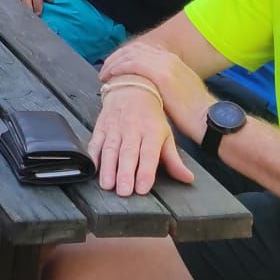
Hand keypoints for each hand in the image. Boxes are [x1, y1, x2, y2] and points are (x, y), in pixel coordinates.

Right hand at [89, 80, 194, 196]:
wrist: (132, 88)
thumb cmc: (150, 116)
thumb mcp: (166, 134)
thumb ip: (173, 159)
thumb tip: (187, 179)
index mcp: (152, 131)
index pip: (149, 154)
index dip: (145, 171)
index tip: (142, 188)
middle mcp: (133, 129)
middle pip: (128, 153)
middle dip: (125, 173)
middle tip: (123, 191)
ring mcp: (115, 127)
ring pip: (110, 149)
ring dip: (108, 168)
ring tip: (107, 185)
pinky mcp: (100, 127)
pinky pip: (95, 142)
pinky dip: (92, 155)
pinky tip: (92, 168)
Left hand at [100, 42, 211, 137]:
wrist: (208, 119)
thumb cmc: (194, 113)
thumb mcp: (179, 91)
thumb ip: (164, 84)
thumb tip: (147, 88)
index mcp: (173, 60)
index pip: (142, 50)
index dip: (125, 56)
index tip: (114, 66)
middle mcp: (168, 58)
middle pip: (134, 50)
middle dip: (116, 58)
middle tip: (105, 69)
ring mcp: (165, 64)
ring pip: (130, 56)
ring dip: (114, 64)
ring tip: (104, 75)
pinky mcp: (161, 74)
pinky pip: (132, 65)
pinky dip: (119, 69)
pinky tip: (111, 77)